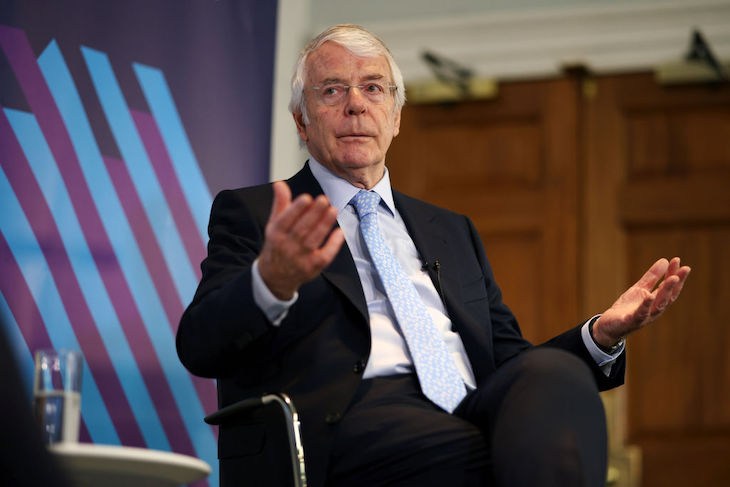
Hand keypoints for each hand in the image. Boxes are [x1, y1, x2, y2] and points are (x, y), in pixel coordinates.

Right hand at [258, 181, 344, 299]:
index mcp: (275, 234)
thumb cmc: (277, 245)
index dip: (296, 209)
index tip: (307, 198)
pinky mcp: (313, 267)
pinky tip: (339, 232)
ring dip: (324, 224)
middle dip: (314, 214)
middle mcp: (287, 247)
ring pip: (314, 240)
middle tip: (324, 199)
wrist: (275, 277)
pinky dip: (333, 244)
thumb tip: (279, 184)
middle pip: (301, 229)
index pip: (285, 220)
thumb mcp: (274, 225)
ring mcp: (300, 258)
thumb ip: (280, 204)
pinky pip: (325, 255)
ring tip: (333, 209)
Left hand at [592, 257, 690, 347]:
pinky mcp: (630, 321)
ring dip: (666, 291)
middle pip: (667, 297)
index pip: (669, 288)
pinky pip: (640, 314)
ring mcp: (643, 317)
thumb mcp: (639, 289)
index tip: (678, 260)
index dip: (676, 275)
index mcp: (656, 302)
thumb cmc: (627, 308)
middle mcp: (653, 311)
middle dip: (675, 283)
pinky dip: (646, 306)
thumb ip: (652, 277)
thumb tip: (665, 261)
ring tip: (673, 278)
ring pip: (658, 305)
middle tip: (684, 268)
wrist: (609, 327)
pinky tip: (649, 296)